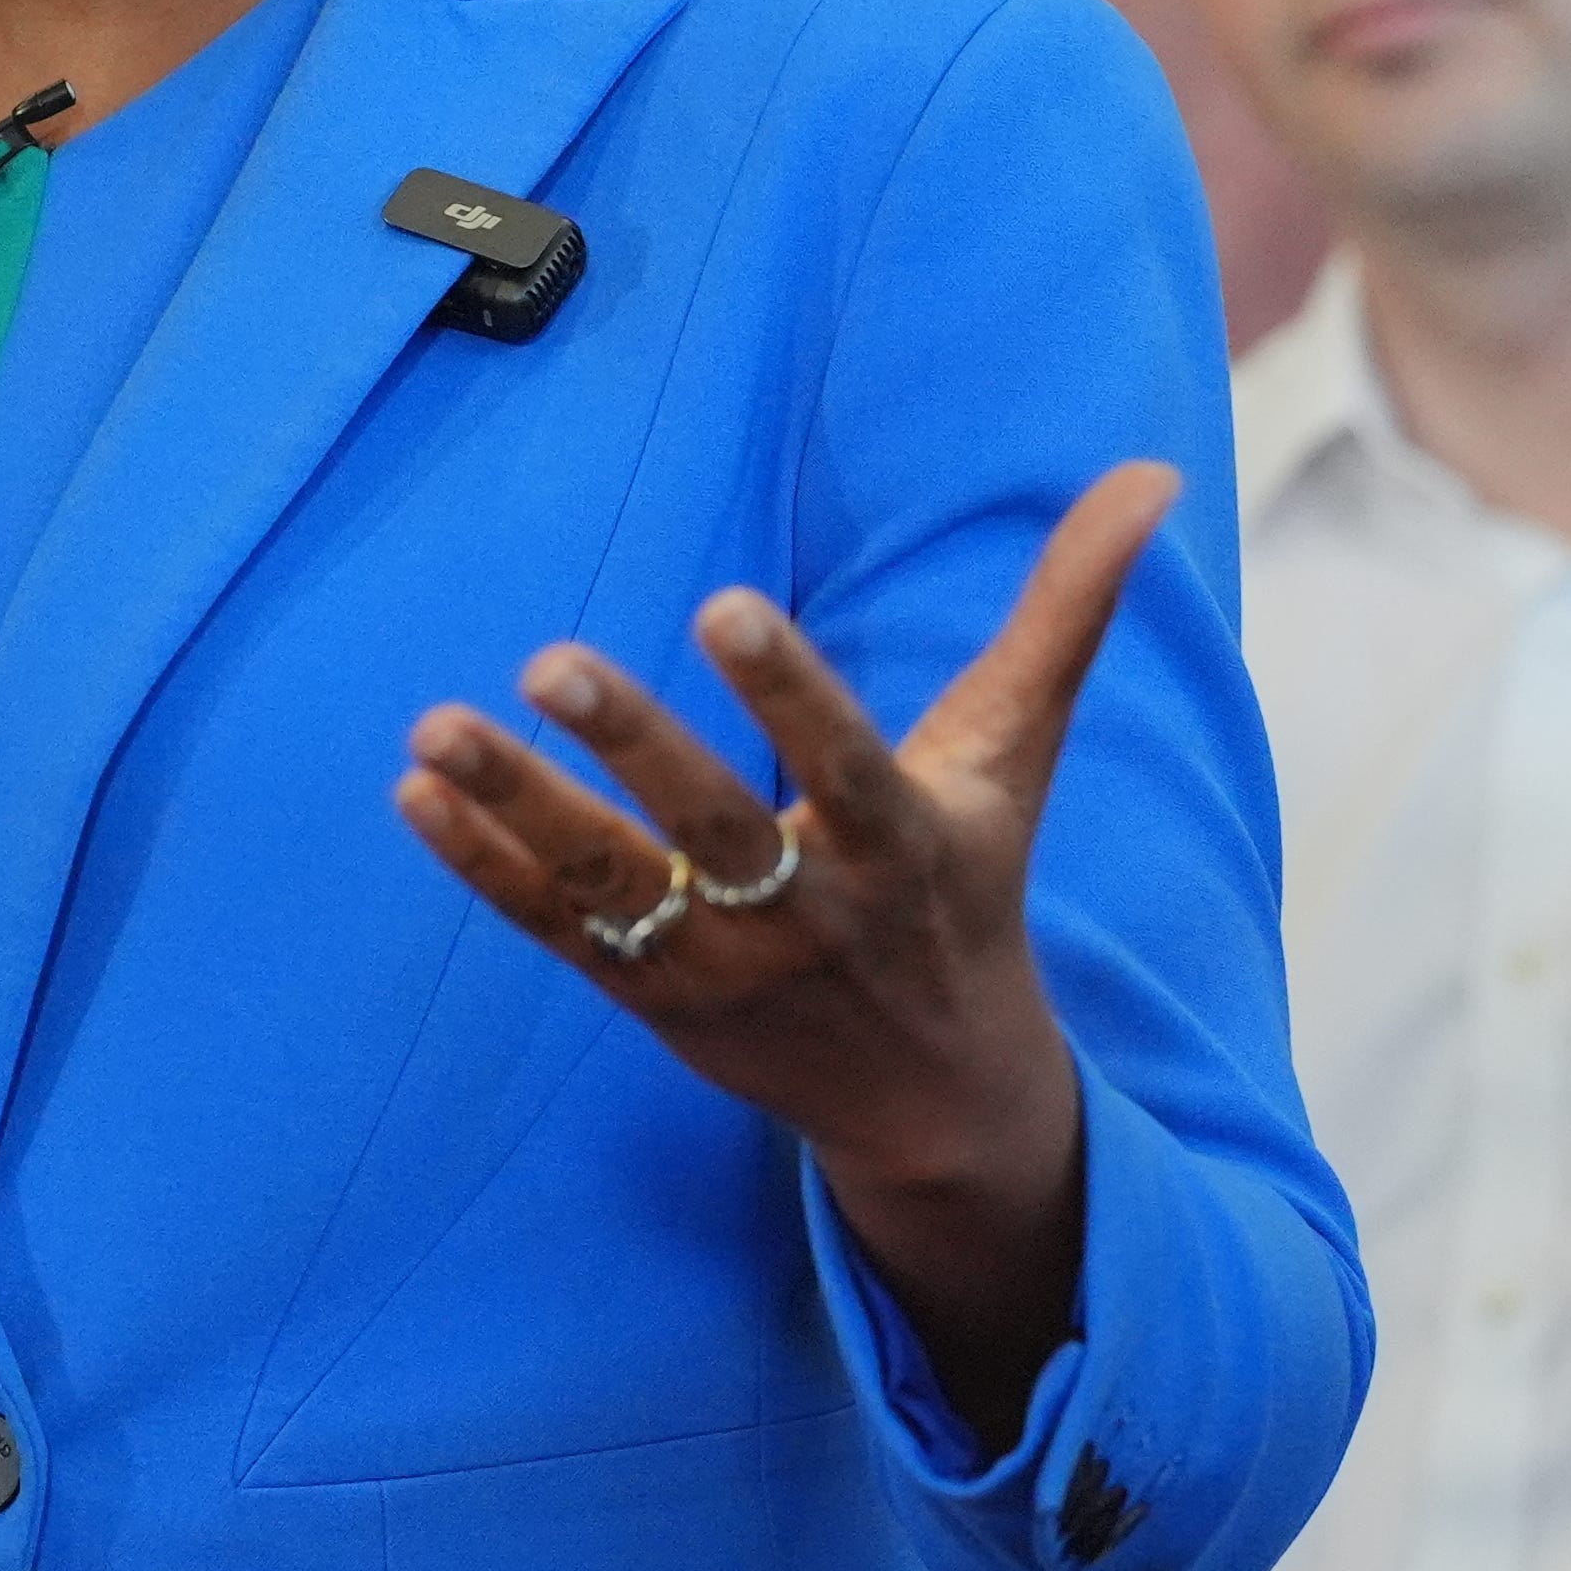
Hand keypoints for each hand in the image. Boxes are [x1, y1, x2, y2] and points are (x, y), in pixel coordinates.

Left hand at [391, 460, 1180, 1441]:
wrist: (936, 1100)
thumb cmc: (969, 890)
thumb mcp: (1017, 759)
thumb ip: (1066, 612)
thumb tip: (1154, 470)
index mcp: (904, 847)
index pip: (845, 762)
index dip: (787, 691)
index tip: (726, 601)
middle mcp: (809, 913)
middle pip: (711, 827)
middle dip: (631, 747)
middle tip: (547, 657)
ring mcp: (722, 966)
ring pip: (608, 886)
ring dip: (518, 809)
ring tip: (433, 728)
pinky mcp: (653, 999)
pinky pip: (556, 933)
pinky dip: (482, 870)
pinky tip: (416, 791)